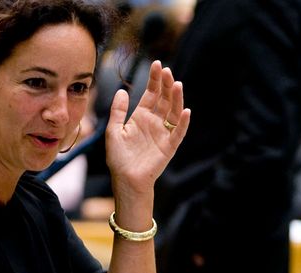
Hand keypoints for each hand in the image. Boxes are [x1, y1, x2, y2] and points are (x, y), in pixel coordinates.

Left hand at [105, 60, 190, 198]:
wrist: (126, 179)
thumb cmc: (119, 158)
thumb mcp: (114, 131)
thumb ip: (118, 111)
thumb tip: (122, 91)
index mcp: (141, 117)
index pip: (151, 94)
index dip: (154, 80)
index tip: (157, 64)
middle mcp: (154, 123)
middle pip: (164, 100)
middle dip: (165, 85)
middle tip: (167, 70)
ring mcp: (163, 134)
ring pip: (173, 112)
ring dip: (176, 99)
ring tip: (176, 84)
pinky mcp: (169, 147)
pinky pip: (178, 133)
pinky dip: (183, 123)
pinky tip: (186, 111)